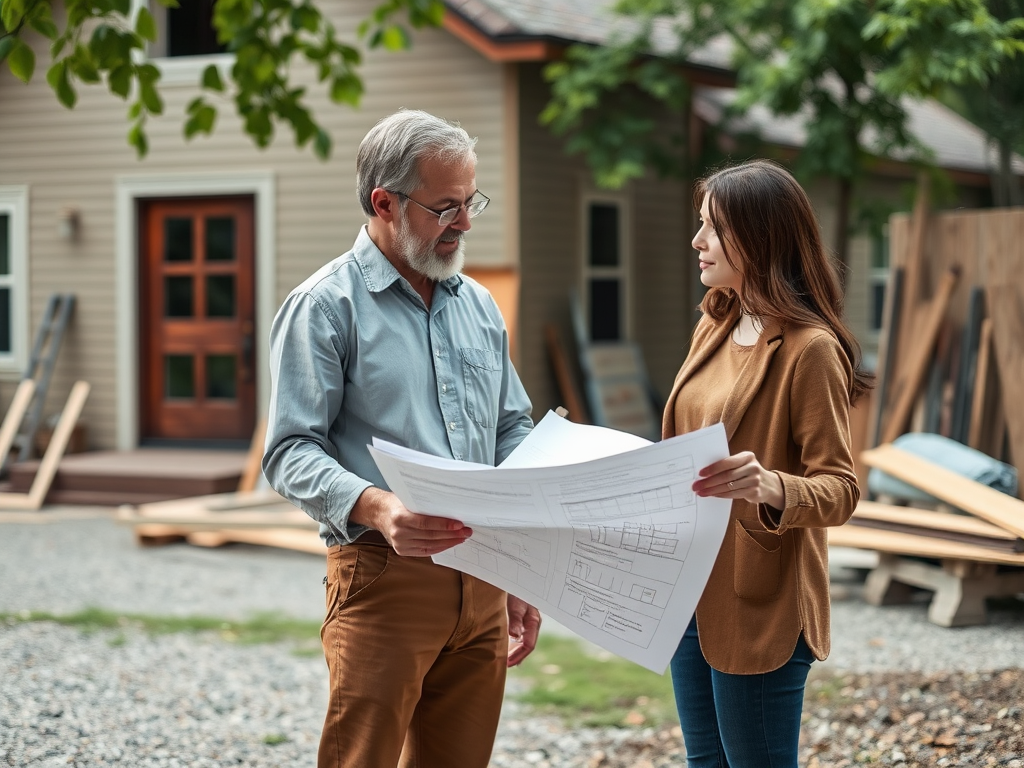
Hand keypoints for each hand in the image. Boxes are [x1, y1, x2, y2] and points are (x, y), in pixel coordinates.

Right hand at [349, 487, 471, 555]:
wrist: (378, 512)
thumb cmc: (396, 502)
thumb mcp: (408, 498)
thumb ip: (425, 504)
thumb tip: (451, 506)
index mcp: (399, 517)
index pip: (426, 523)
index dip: (444, 525)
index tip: (459, 525)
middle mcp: (398, 533)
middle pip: (430, 536)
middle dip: (451, 534)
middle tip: (467, 531)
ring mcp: (399, 544)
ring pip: (430, 545)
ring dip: (448, 542)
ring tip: (462, 537)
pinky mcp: (402, 551)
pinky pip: (425, 551)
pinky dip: (440, 547)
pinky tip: (450, 543)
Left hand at [506, 594, 540, 667]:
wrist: (518, 578)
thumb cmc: (516, 590)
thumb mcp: (515, 603)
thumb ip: (515, 619)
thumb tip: (514, 636)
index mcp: (533, 621)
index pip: (528, 645)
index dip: (518, 656)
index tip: (507, 663)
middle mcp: (533, 623)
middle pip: (528, 645)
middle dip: (518, 656)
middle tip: (506, 665)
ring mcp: (530, 620)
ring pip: (526, 641)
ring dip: (517, 651)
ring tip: (507, 659)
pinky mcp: (524, 617)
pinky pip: (523, 635)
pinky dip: (516, 643)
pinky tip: (509, 646)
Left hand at [692, 451, 784, 509]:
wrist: (768, 484)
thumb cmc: (747, 472)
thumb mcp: (742, 464)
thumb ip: (728, 465)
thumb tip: (704, 472)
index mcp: (747, 456)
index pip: (727, 462)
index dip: (713, 468)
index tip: (700, 473)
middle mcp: (753, 467)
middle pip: (726, 475)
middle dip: (709, 482)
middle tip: (696, 486)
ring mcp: (755, 480)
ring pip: (729, 486)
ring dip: (712, 490)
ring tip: (701, 492)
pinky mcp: (755, 492)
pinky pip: (734, 494)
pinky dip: (721, 495)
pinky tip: (713, 495)